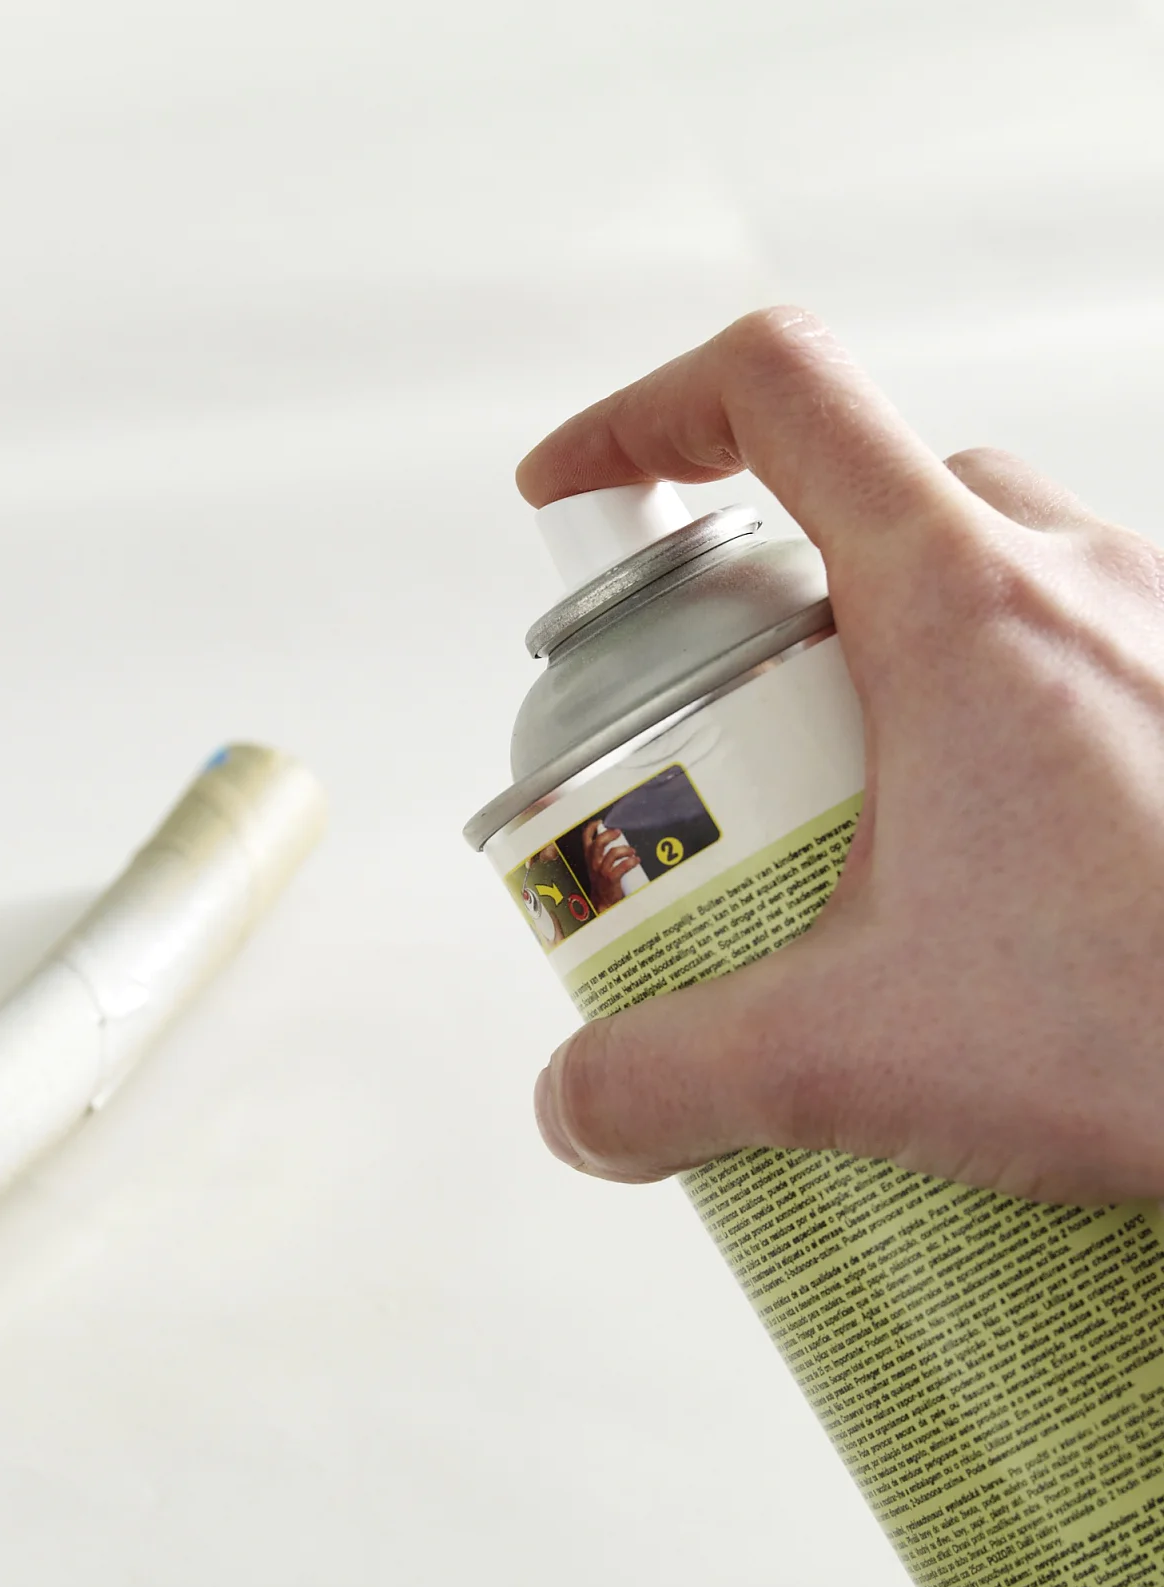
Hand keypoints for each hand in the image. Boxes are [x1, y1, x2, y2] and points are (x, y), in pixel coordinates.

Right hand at [519, 306, 1163, 1204]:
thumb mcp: (854, 1060)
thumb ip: (668, 1080)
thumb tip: (586, 1097)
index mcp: (961, 602)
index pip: (774, 393)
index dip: (640, 421)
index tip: (575, 502)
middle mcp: (1077, 581)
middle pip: (863, 497)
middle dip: (754, 605)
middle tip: (716, 744)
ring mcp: (1161, 634)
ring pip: (976, 572)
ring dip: (877, 668)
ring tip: (847, 825)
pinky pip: (1066, 652)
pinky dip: (984, 724)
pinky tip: (980, 872)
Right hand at [580, 819, 642, 908]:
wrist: (602, 902)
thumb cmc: (602, 883)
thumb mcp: (596, 866)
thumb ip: (601, 853)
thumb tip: (613, 837)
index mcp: (589, 858)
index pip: (586, 838)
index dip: (592, 827)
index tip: (601, 822)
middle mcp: (593, 863)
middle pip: (599, 842)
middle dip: (610, 834)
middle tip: (618, 833)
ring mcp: (602, 871)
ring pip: (613, 853)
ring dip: (626, 850)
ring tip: (632, 852)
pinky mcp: (611, 878)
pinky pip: (623, 866)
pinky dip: (631, 861)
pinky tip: (635, 861)